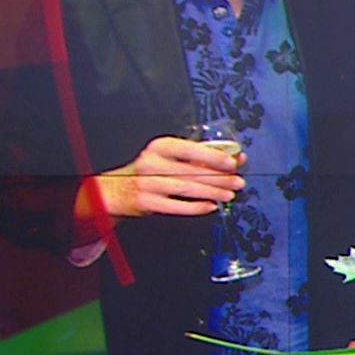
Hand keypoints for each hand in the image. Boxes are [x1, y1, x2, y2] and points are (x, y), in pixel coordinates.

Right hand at [85, 135, 244, 220]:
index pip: (190, 149)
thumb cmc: (151, 171)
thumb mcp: (171, 157)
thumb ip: (201, 157)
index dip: (213, 157)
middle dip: (219, 178)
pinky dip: (196, 207)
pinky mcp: (146, 202)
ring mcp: (147, 183)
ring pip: (186, 189)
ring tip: (229, 194)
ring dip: (212, 192)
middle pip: (192, 171)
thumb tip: (236, 158)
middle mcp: (151, 162)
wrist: (116, 190)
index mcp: (160, 147)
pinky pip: (177, 206)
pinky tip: (211, 206)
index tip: (233, 163)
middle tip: (238, 182)